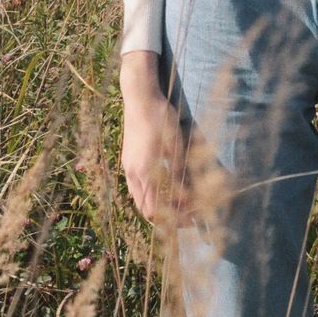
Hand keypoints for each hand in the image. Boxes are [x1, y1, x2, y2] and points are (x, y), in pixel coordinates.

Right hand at [120, 64, 194, 226]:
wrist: (139, 98)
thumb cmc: (160, 119)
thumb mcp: (175, 145)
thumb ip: (179, 172)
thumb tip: (188, 195)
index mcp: (144, 174)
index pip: (154, 210)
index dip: (172, 219)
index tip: (190, 219)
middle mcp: (132, 175)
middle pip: (144, 207)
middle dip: (163, 215)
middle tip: (184, 213)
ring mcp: (127, 166)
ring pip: (138, 197)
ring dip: (154, 203)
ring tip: (175, 201)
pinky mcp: (127, 158)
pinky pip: (135, 184)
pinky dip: (148, 191)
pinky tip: (161, 183)